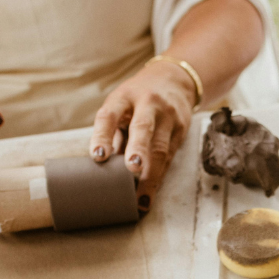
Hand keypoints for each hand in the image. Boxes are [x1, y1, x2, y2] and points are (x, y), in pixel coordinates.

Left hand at [90, 59, 198, 211]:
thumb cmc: (137, 99)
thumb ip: (113, 132)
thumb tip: (103, 167)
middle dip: (138, 149)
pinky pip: (169, 156)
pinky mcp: (181, 129)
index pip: (110, 115)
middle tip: (132, 168)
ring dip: (151, 175)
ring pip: (160, 148)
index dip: (103, 136)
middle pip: (143, 128)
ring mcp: (167, 116)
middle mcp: (148, 103)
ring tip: (141, 198)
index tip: (98, 156)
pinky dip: (160, 176)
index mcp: (124, 97)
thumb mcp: (121, 105)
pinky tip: (151, 191)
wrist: (173, 80)